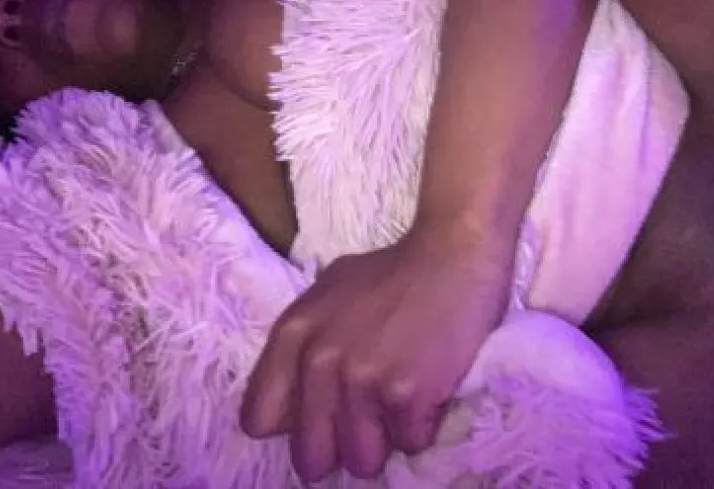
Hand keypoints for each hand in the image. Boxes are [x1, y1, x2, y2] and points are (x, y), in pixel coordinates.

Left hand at [239, 227, 513, 480]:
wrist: (455, 253)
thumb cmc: (395, 271)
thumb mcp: (330, 292)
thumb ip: (305, 343)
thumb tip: (293, 405)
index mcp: (293, 335)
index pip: (259, 419)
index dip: (293, 426)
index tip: (320, 419)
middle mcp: (319, 362)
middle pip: (311, 455)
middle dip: (340, 448)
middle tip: (367, 424)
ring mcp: (362, 381)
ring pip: (362, 460)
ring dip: (385, 441)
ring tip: (402, 404)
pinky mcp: (407, 396)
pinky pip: (410, 444)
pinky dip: (423, 426)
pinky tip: (431, 391)